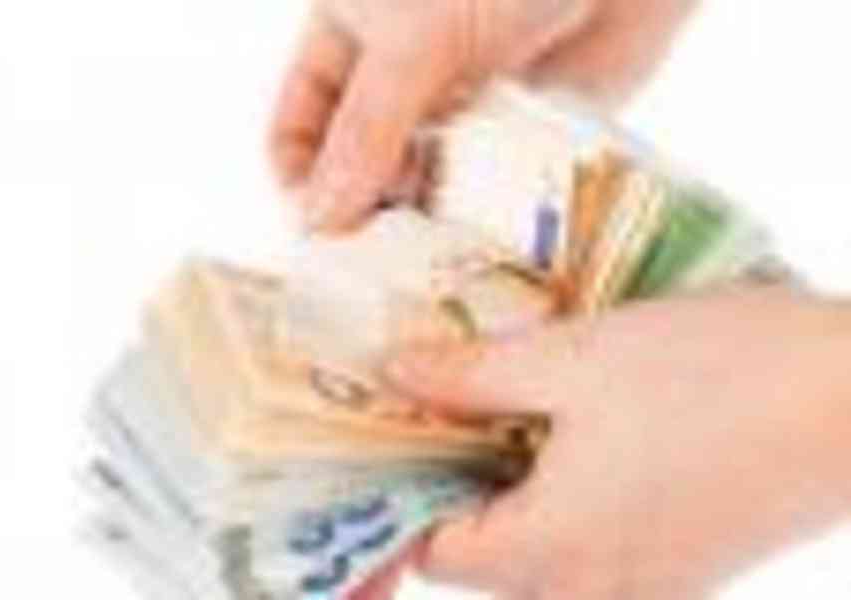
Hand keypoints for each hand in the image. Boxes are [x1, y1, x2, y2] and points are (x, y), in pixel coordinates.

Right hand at [270, 0, 697, 232]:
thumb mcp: (417, 41)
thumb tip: (319, 219)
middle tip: (379, 263)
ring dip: (421, 223)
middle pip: (359, 169)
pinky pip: (479, 191)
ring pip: (420, 186)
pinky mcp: (513, 136)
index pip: (298, 129)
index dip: (302, 180)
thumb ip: (367, 129)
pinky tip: (476, 246)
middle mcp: (397, 83)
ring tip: (429, 262)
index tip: (323, 232)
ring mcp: (455, 111)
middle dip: (364, 212)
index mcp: (347, 39)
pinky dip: (475, 220)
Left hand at [384, 285, 850, 598]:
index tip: (385, 440)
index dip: (396, 498)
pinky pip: (592, 552)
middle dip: (449, 491)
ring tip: (497, 417)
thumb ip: (472, 377)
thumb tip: (394, 375)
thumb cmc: (716, 372)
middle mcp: (595, 592)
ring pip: (537, 558)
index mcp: (554, 553)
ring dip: (505, 495)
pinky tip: (568, 438)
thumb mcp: (574, 359)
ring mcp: (648, 587)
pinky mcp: (686, 567)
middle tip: (437, 413)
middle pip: (482, 560)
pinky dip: (560, 503)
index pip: (434, 554)